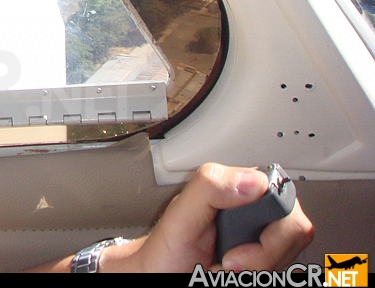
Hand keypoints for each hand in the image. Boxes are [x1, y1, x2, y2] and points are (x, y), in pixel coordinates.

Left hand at [102, 163, 313, 271]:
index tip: (239, 249)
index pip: (287, 203)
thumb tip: (253, 180)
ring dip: (256, 271)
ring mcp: (265, 243)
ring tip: (224, 266)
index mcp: (244, 191)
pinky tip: (231, 274)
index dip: (271, 233)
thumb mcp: (181, 212)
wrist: (161, 274)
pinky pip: (278, 272)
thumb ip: (210, 186)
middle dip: (262, 258)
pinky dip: (254, 277)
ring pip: (288, 261)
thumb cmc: (168, 247)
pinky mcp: (265, 264)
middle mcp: (260, 215)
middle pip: (296, 236)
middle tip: (228, 261)